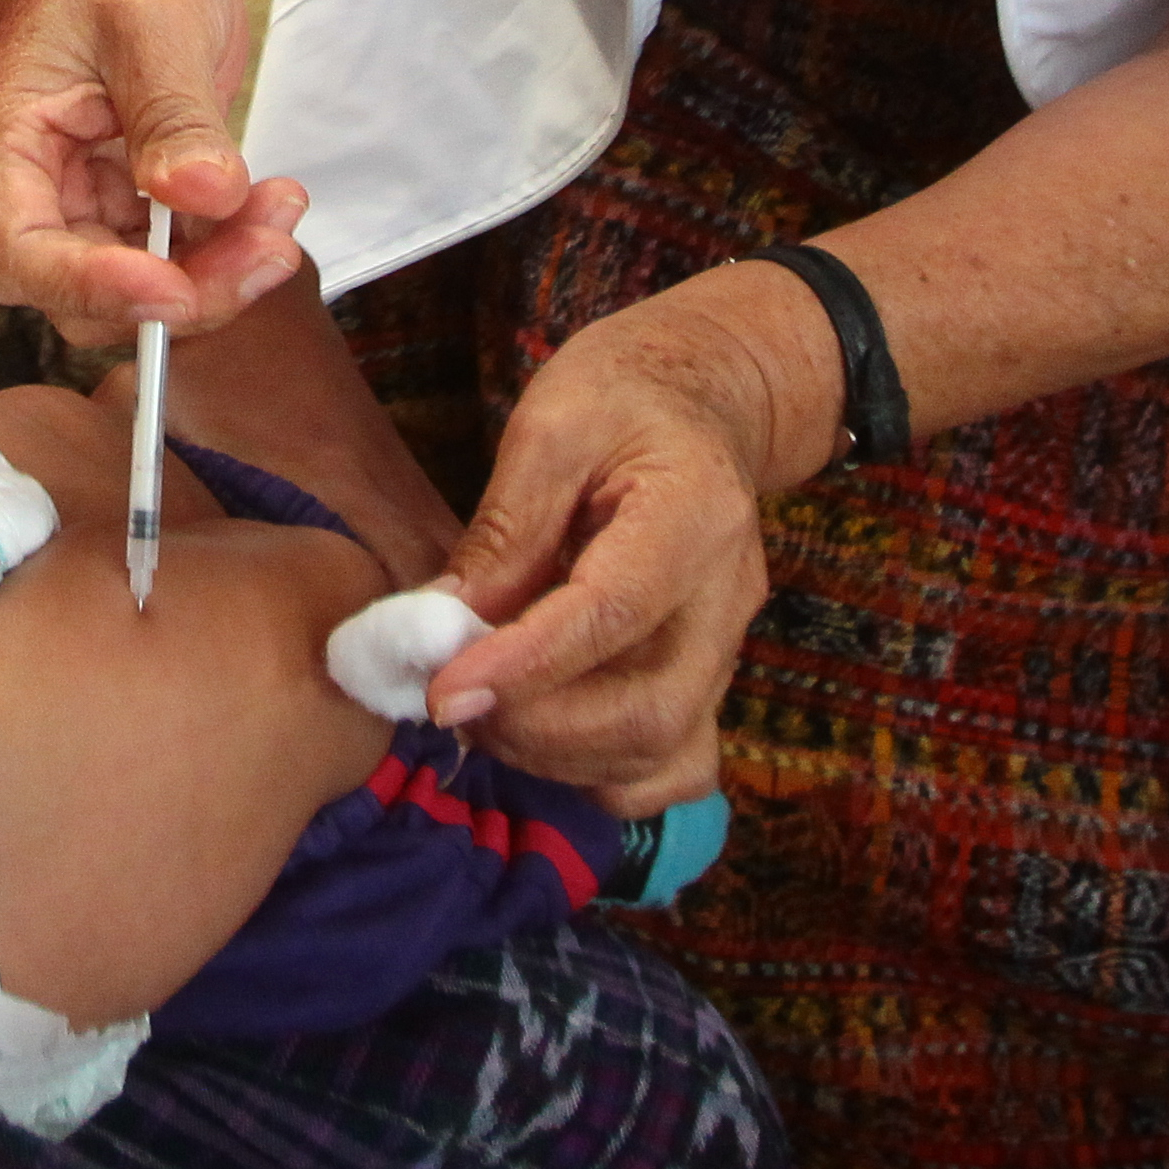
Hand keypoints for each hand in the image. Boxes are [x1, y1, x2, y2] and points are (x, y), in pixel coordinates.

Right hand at [0, 0, 306, 343]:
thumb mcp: (153, 22)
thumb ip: (173, 115)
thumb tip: (201, 197)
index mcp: (8, 137)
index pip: (19, 252)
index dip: (89, 287)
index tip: (173, 287)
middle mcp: (39, 178)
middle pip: (87, 289)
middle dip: (180, 288)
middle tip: (267, 254)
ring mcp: (91, 188)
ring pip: (144, 279)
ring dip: (219, 271)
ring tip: (283, 215)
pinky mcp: (142, 188)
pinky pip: (182, 250)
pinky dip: (232, 242)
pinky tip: (277, 201)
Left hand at [421, 265, 827, 808]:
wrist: (704, 399)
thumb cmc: (622, 396)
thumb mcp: (549, 429)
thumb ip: (503, 531)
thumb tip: (442, 627)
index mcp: (694, 514)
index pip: (612, 613)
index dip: (524, 665)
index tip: (441, 689)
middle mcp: (727, 598)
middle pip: (648, 710)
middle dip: (533, 726)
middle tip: (449, 697)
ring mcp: (728, 648)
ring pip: (658, 752)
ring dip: (556, 755)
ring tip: (482, 707)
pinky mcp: (710, 679)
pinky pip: (672, 764)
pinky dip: (602, 773)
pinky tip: (541, 728)